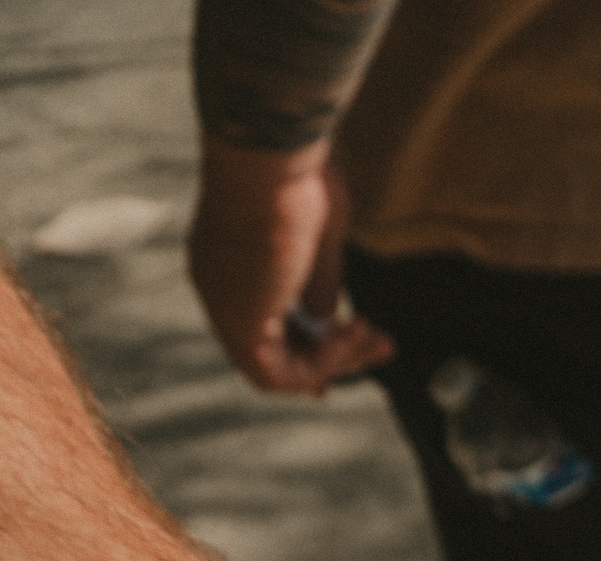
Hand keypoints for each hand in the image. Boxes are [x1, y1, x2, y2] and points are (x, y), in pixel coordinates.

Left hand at [188, 140, 393, 394]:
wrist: (270, 146)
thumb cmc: (294, 169)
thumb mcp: (318, 230)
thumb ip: (320, 279)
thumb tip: (325, 318)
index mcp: (230, 257)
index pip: (264, 318)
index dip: (308, 340)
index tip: (353, 339)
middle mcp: (219, 285)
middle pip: (273, 347)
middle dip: (331, 355)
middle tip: (382, 345)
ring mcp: (223, 305)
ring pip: (276, 367)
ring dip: (333, 362)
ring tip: (374, 338)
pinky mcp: (238, 321)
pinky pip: (277, 374)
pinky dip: (320, 366)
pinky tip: (352, 335)